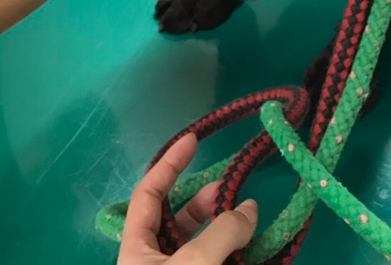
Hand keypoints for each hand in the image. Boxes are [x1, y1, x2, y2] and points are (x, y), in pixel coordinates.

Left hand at [118, 133, 256, 263]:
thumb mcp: (194, 263)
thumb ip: (222, 231)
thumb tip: (250, 209)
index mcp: (137, 248)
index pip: (148, 193)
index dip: (169, 164)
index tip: (193, 139)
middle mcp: (154, 260)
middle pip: (179, 217)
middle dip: (206, 199)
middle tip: (232, 189)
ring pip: (200, 242)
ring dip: (224, 227)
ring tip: (249, 219)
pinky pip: (215, 261)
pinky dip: (233, 251)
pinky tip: (252, 245)